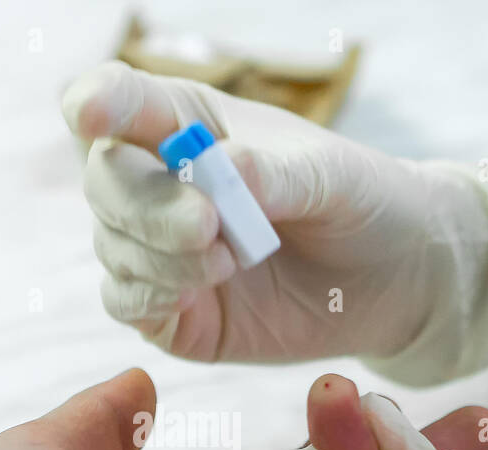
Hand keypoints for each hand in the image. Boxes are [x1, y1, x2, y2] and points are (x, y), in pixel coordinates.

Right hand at [62, 61, 487, 382]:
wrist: (397, 279)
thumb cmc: (361, 202)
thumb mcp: (330, 175)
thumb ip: (272, 173)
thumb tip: (217, 170)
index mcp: (187, 123)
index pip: (119, 99)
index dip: (96, 101)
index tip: (90, 112)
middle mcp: (160, 183)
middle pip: (104, 179)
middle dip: (144, 203)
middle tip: (206, 223)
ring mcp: (159, 250)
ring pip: (113, 246)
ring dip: (162, 255)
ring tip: (233, 259)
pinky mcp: (171, 311)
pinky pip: (126, 302)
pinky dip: (152, 295)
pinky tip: (205, 287)